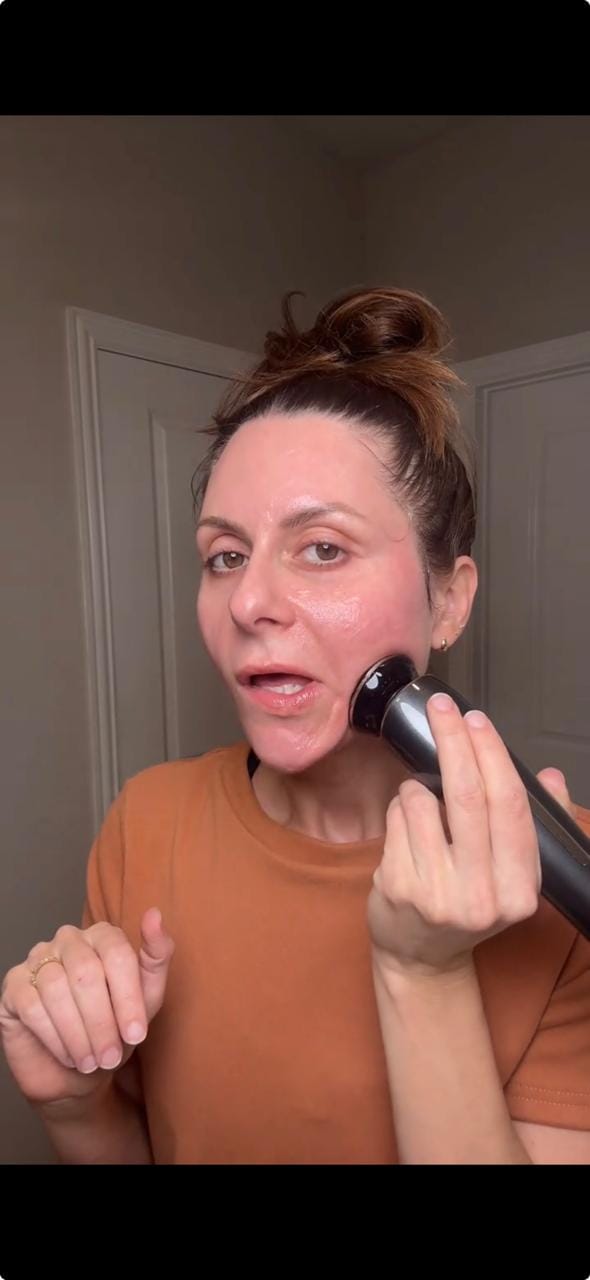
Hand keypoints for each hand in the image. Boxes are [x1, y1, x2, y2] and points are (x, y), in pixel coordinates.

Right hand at [0, 908, 173, 1106]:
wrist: (77, 1070)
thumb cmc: (114, 1029)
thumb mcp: (147, 998)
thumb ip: (156, 957)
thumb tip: (154, 915)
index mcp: (102, 935)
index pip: (117, 955)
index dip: (128, 998)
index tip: (136, 1034)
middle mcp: (68, 940)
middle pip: (86, 973)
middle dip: (102, 1022)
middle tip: (110, 1056)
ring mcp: (37, 959)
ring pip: (56, 989)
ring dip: (78, 1033)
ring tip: (90, 1061)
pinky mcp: (13, 985)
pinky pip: (32, 1006)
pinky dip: (54, 1037)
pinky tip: (68, 1055)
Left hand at [368, 692, 576, 979]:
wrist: (421, 958)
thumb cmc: (469, 901)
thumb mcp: (512, 874)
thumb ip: (535, 825)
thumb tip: (551, 775)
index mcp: (520, 890)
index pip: (510, 807)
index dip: (493, 756)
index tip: (478, 721)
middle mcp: (482, 897)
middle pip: (468, 797)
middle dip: (454, 741)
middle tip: (443, 709)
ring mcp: (437, 895)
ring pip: (423, 801)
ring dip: (419, 785)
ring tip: (425, 802)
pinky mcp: (398, 890)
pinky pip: (397, 819)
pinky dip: (401, 808)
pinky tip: (408, 828)